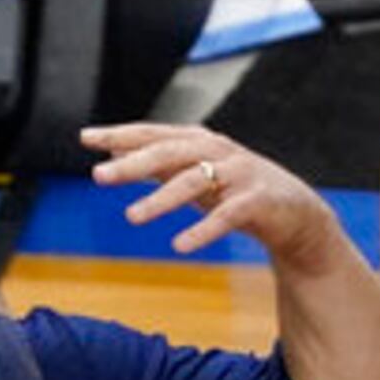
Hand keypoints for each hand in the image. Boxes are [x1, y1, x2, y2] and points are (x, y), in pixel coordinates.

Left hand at [77, 123, 343, 261]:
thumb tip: (113, 158)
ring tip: (131, 217)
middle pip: (170, 152)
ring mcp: (239, 174)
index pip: (153, 134)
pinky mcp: (258, 201)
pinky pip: (226, 216)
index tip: (86, 138)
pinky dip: (203, 230)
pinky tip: (180, 245)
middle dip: (133, 163)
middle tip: (98, 176)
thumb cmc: (236, 191)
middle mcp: (218, 151)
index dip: (120, 135)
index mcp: (199, 142)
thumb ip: (158, 166)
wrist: (294, 213)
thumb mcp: (193, 176)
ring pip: (194, 182)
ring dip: (161, 199)